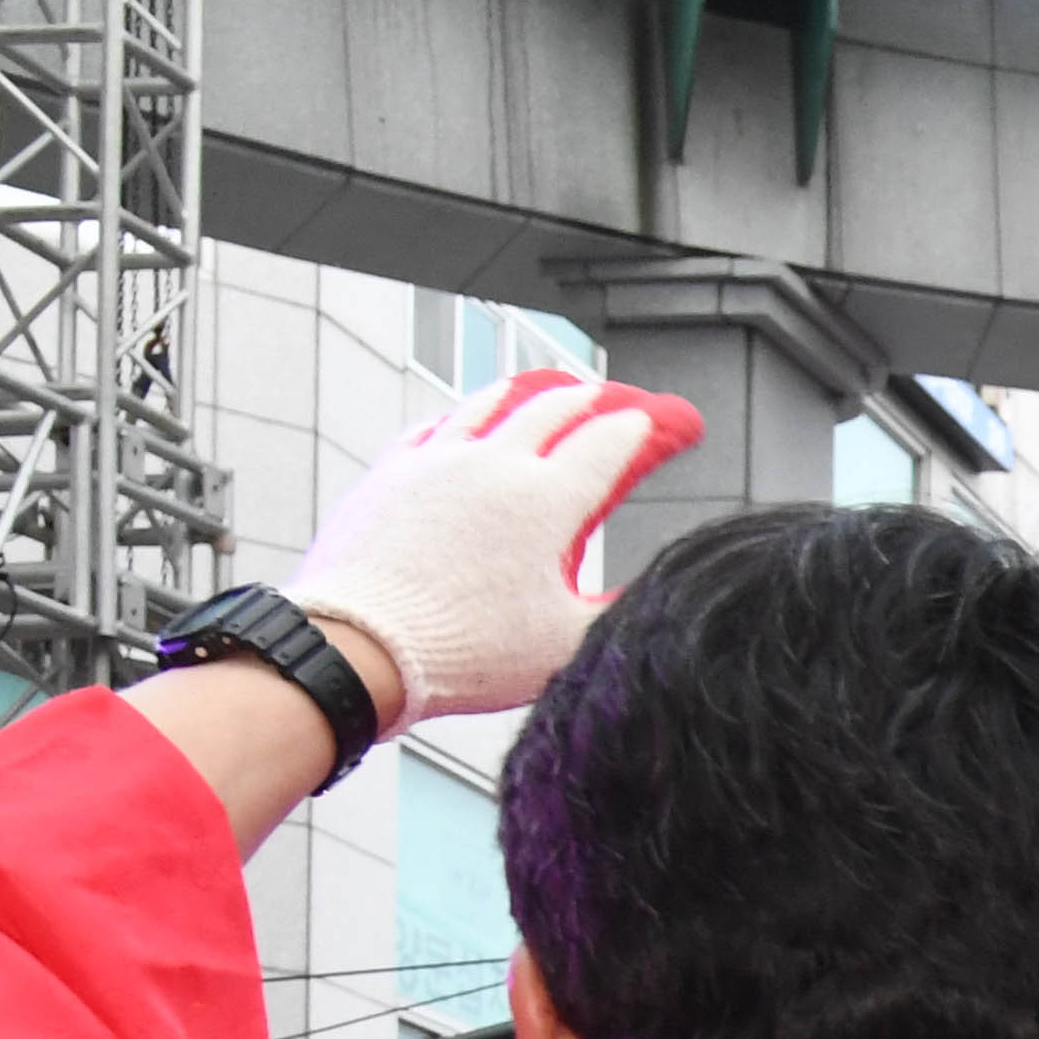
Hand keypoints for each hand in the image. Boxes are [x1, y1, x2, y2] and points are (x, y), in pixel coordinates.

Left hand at [287, 367, 705, 725]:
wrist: (359, 648)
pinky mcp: (392, 473)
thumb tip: (655, 592)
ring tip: (554, 386)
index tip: (679, 423)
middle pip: (559, 406)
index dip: (656, 426)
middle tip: (627, 402)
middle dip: (603, 399)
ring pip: (494, 401)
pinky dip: (468, 416)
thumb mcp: (568, 642)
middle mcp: (495, 464)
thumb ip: (620, 607)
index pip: (616, 441)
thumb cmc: (463, 652)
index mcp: (548, 500)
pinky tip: (469, 422)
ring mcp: (437, 461)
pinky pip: (437, 426)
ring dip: (535, 390)